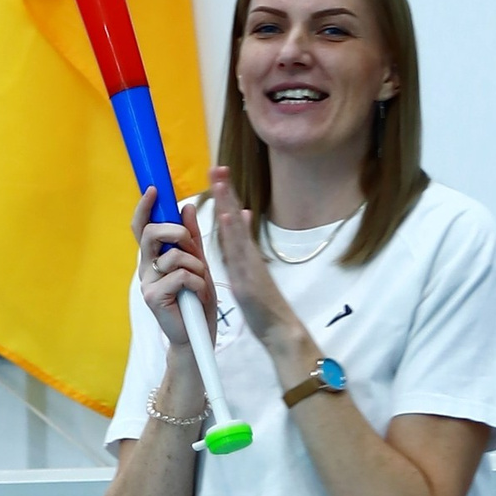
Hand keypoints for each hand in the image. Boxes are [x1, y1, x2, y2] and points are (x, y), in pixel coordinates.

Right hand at [132, 188, 216, 358]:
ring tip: (200, 284)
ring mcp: (147, 282)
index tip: (155, 190)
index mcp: (154, 257)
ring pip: (174, 256)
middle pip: (152, 233)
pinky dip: (198, 284)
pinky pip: (181, 276)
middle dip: (177, 233)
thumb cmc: (196, 300)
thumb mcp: (198, 264)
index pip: (142, 227)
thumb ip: (190, 238)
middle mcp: (146, 267)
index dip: (145, 207)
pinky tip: (198, 296)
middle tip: (191, 246)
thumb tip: (186, 208)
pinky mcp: (153, 297)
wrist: (197, 335)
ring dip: (196, 267)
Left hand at [203, 170, 308, 378]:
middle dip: (226, 191)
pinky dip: (235, 233)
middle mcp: (247, 254)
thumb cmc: (262, 304)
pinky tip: (229, 217)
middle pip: (234, 217)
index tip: (217, 173)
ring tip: (221, 181)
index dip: (225, 196)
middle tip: (218, 166)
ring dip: (228, 204)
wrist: (279, 328)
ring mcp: (250, 264)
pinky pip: (241, 253)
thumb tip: (241, 216)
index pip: (231, 220)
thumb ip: (242, 246)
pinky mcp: (250, 278)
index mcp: (244, 254)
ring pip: (236, 229)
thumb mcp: (249, 270)